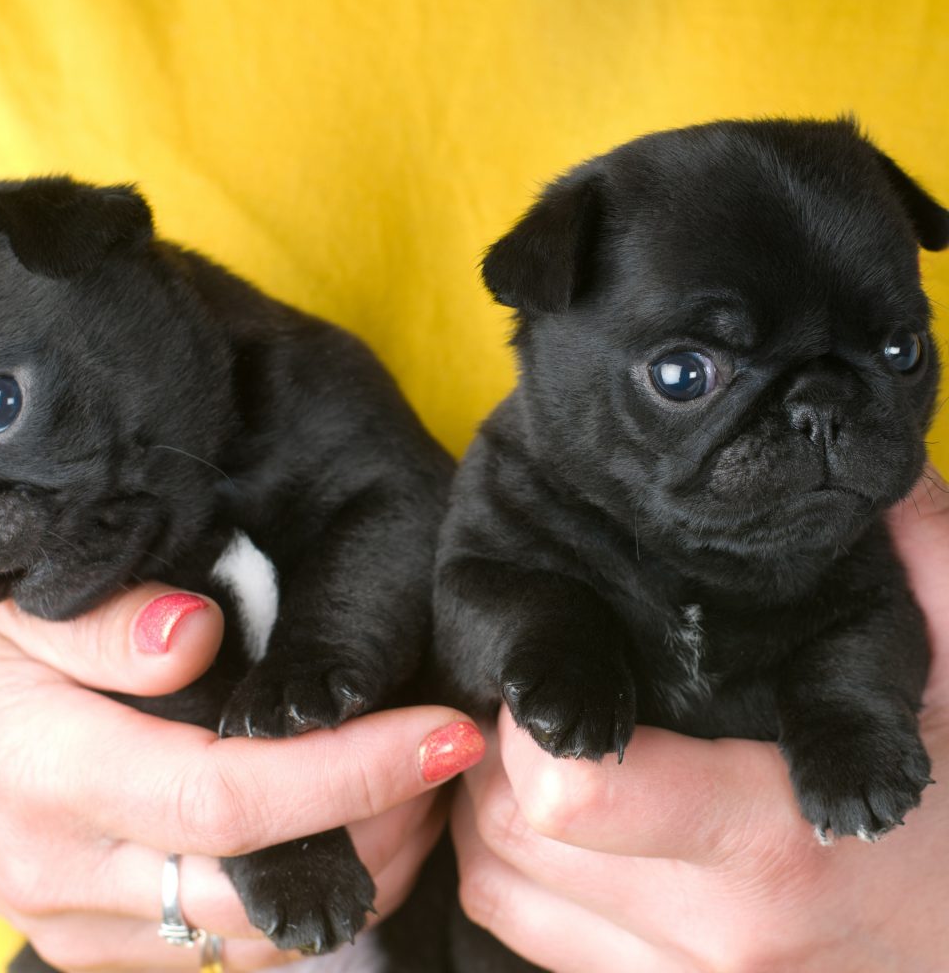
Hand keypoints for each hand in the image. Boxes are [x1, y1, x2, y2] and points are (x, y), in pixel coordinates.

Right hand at [0, 584, 482, 971]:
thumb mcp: (2, 598)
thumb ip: (95, 620)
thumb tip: (196, 639)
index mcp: (47, 773)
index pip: (231, 798)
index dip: (351, 772)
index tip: (440, 731)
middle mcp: (62, 869)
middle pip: (257, 888)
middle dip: (378, 831)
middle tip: (449, 761)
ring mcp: (71, 917)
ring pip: (244, 941)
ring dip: (353, 877)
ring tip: (418, 796)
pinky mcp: (83, 931)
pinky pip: (208, 951)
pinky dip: (294, 910)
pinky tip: (341, 840)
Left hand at [452, 469, 948, 971]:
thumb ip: (929, 564)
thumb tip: (880, 469)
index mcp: (771, 846)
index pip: (568, 795)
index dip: (537, 719)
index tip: (565, 672)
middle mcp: (710, 935)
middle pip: (508, 826)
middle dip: (503, 744)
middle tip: (549, 688)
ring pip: (493, 882)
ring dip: (492, 802)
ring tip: (546, 743)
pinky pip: (518, 927)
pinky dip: (510, 865)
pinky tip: (556, 817)